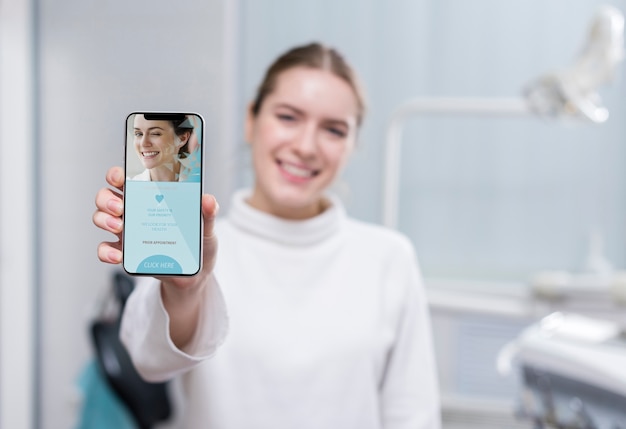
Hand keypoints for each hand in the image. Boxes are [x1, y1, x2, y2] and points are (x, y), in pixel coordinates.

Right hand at [92, 166, 218, 291]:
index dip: (118, 174)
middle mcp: (133, 211)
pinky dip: (106, 252)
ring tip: (120, 227)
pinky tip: (119, 256)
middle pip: (107, 196)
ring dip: (104, 220)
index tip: (121, 177)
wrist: (194, 274)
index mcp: (151, 197)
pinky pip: (105, 249)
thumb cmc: (198, 244)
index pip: (127, 178)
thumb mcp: (206, 228)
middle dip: (107, 198)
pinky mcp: (124, 253)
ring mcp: (127, 231)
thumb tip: (208, 199)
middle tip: (120, 207)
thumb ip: (208, 213)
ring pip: (100, 217)